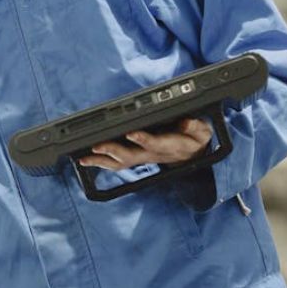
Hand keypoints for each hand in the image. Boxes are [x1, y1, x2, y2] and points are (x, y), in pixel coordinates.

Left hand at [79, 118, 211, 171]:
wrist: (193, 154)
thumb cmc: (195, 140)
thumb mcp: (202, 132)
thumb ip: (195, 127)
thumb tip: (186, 123)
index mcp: (170, 146)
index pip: (155, 144)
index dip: (143, 139)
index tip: (131, 133)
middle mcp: (153, 155)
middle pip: (131, 157)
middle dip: (113, 151)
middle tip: (96, 145)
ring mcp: (143, 158)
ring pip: (120, 163)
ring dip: (101, 161)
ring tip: (84, 158)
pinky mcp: (137, 158)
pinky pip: (117, 164)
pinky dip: (101, 163)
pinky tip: (86, 160)